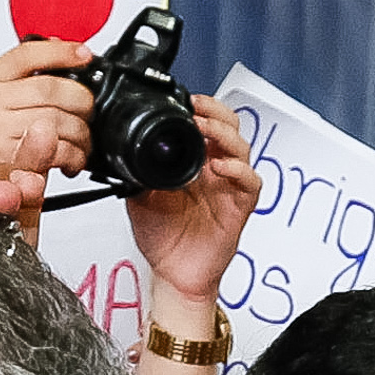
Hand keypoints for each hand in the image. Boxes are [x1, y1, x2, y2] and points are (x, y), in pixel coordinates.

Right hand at [0, 40, 95, 179]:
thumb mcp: (0, 102)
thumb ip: (27, 77)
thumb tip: (61, 47)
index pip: (27, 55)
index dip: (61, 51)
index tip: (84, 56)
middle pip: (50, 88)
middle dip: (80, 101)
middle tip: (87, 112)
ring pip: (57, 118)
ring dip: (81, 133)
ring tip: (81, 141)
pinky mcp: (10, 157)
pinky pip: (56, 149)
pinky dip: (75, 155)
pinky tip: (72, 159)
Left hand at [127, 100, 263, 305]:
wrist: (172, 273)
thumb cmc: (162, 236)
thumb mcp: (141, 196)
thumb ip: (140, 172)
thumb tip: (124, 149)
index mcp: (194, 162)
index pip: (207, 124)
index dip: (202, 108)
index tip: (185, 100)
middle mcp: (215, 170)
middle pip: (230, 127)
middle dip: (216, 113)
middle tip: (197, 108)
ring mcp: (229, 186)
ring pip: (242, 148)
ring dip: (225, 135)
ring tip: (206, 129)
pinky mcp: (240, 207)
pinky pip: (250, 182)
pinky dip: (239, 170)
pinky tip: (222, 166)